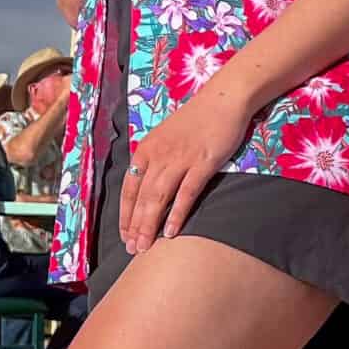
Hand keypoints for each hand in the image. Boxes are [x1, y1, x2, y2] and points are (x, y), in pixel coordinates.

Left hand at [119, 85, 254, 254]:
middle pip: (141, 197)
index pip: (128, 188)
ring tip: (146, 247)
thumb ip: (156, 160)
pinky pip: (186, 193)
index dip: (125, 215)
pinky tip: (171, 232)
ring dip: (149, 225)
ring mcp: (180, 159)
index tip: (125, 235)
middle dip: (135, 226)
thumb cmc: (197, 119)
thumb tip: (149, 187)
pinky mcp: (203, 162)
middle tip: (132, 250)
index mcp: (146, 149)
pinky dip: (177, 213)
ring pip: (158, 198)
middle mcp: (158, 155)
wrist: (224, 99)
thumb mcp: (167, 137)